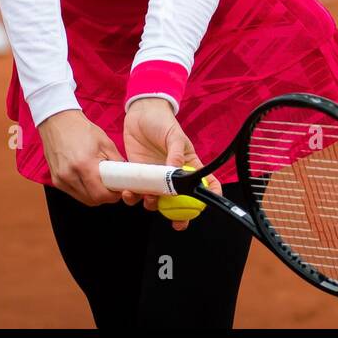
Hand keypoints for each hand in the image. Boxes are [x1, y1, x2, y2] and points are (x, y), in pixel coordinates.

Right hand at [38, 109, 126, 206]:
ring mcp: (60, 179)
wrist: (58, 121)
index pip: (101, 194)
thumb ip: (116, 162)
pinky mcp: (55, 180)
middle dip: (105, 196)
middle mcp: (69, 175)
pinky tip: (88, 178)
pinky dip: (84, 190)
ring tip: (100, 180)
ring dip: (94, 194)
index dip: (113, 195)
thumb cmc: (81, 129)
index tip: (119, 189)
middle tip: (111, 185)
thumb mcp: (105, 142)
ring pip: (83, 199)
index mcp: (84, 164)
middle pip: (92, 200)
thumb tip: (126, 176)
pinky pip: (74, 193)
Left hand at [123, 98, 222, 230]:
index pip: (204, 183)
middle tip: (177, 223)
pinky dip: (133, 197)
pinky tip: (129, 192)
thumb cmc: (162, 121)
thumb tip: (175, 172)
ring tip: (147, 198)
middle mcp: (172, 175)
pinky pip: (137, 192)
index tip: (204, 208)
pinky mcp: (138, 175)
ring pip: (156, 200)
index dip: (208, 196)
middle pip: (180, 200)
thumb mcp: (174, 135)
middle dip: (180, 215)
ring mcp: (155, 176)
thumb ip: (175, 153)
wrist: (139, 114)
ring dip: (152, 205)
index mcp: (187, 165)